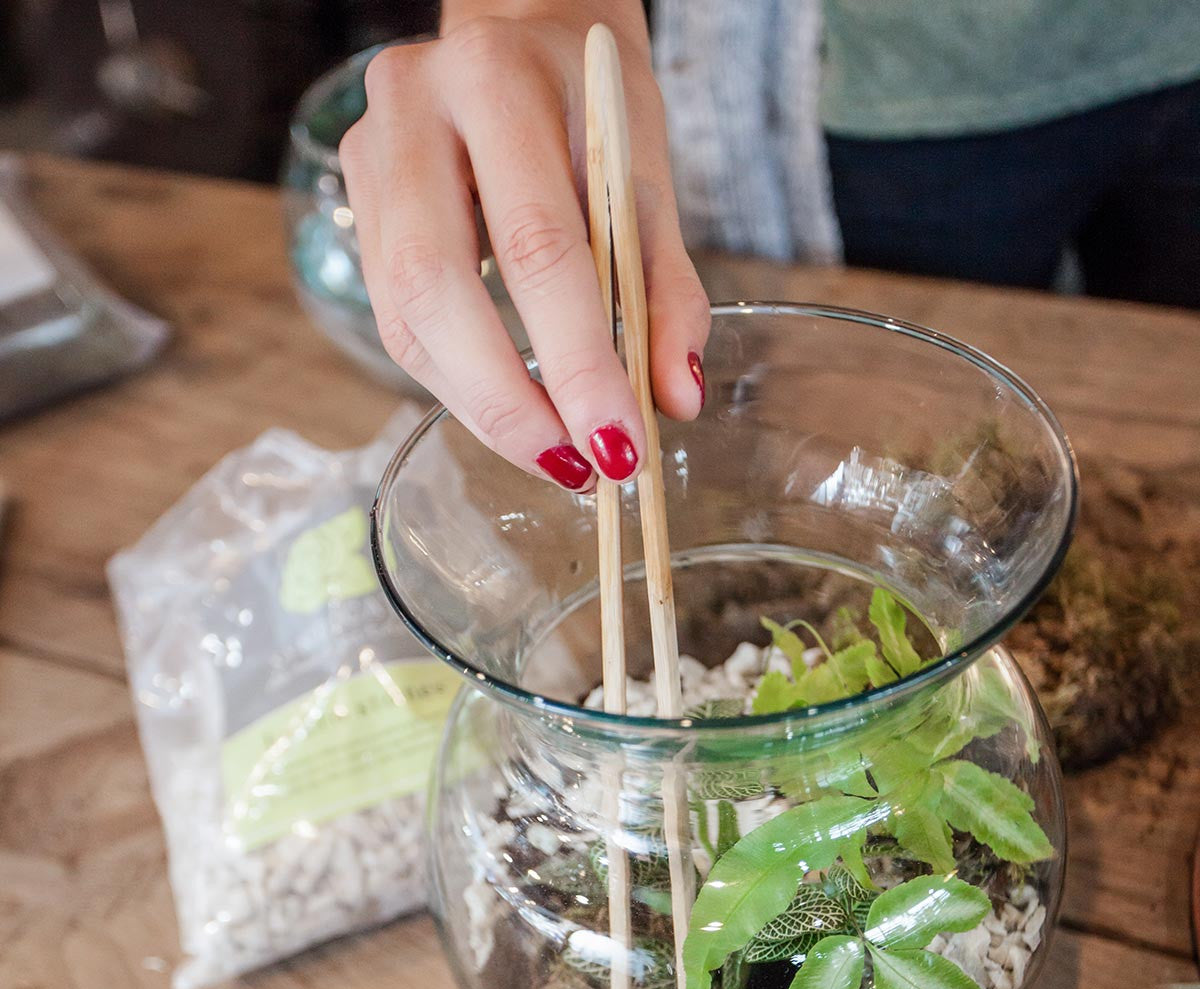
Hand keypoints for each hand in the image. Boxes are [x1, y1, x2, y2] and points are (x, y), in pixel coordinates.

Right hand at [339, 1, 709, 490]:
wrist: (521, 36)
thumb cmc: (592, 105)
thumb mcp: (647, 176)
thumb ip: (666, 289)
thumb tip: (674, 400)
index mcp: (497, 81)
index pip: (537, 246)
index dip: (578, 363)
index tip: (620, 447)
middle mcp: (412, 108)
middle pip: (437, 288)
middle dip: (509, 403)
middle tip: (575, 470)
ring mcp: (369, 154)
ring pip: (403, 315)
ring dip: (479, 407)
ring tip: (551, 454)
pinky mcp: (358, 202)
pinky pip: (396, 319)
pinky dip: (457, 383)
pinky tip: (510, 412)